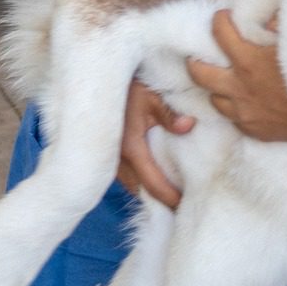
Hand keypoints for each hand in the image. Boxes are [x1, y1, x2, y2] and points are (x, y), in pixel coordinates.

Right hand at [117, 80, 190, 208]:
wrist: (98, 80)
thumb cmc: (127, 85)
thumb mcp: (149, 95)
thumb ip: (168, 114)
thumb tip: (188, 126)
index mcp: (130, 148)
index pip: (152, 184)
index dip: (169, 198)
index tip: (184, 205)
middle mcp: (116, 159)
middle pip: (141, 190)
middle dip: (160, 200)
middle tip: (182, 205)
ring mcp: (110, 158)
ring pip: (131, 184)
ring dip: (149, 190)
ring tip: (169, 194)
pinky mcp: (107, 154)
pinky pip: (125, 175)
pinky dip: (140, 180)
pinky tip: (153, 177)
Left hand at [187, 11, 286, 142]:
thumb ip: (278, 27)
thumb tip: (268, 19)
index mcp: (248, 61)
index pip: (219, 33)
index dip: (218, 21)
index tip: (222, 17)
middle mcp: (239, 88)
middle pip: (199, 73)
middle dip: (196, 60)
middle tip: (203, 53)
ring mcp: (244, 113)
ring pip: (214, 99)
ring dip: (216, 87)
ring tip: (224, 80)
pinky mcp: (255, 131)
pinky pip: (234, 119)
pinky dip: (235, 108)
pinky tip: (245, 102)